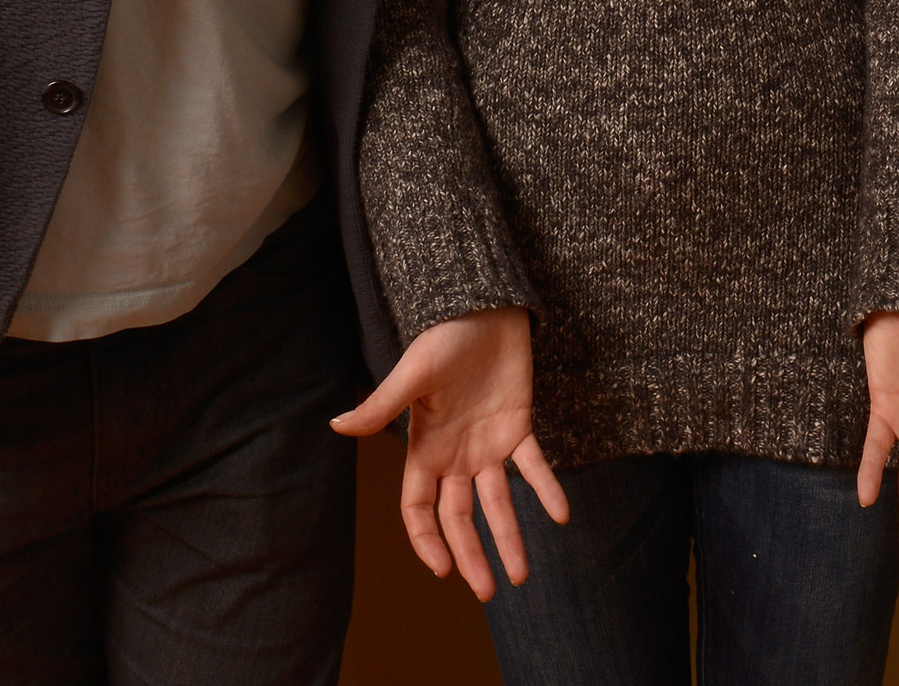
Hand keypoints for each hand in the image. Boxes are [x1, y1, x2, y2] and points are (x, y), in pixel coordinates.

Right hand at [330, 308, 567, 601]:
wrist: (486, 307)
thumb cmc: (444, 338)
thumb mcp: (413, 373)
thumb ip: (381, 405)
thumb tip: (336, 427)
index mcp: (425, 449)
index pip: (418, 509)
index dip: (427, 540)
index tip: (443, 570)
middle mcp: (456, 456)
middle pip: (460, 518)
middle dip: (471, 555)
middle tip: (489, 591)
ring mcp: (488, 444)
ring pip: (498, 503)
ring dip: (510, 537)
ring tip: (522, 576)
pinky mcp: (519, 426)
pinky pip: (535, 466)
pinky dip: (548, 489)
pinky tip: (562, 516)